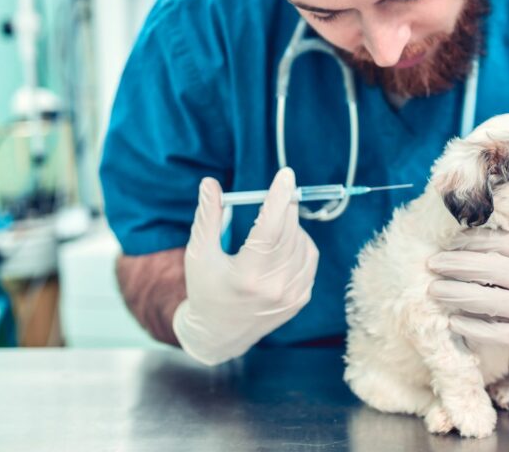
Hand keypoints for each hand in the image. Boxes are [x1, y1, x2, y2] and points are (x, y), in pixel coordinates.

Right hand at [173, 168, 318, 364]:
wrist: (218, 334)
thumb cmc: (205, 289)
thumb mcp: (198, 253)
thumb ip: (208, 217)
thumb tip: (210, 183)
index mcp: (247, 276)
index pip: (270, 228)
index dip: (278, 198)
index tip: (286, 175)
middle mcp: (274, 287)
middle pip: (289, 231)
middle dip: (283, 207)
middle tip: (275, 195)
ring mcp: (292, 295)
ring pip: (303, 242)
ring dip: (290, 225)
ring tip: (269, 229)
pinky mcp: (301, 299)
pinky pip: (310, 258)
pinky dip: (299, 243)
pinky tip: (282, 244)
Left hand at [427, 229, 508, 355]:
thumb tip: (488, 208)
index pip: (495, 242)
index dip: (466, 242)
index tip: (447, 241)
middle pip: (484, 269)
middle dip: (452, 266)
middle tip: (431, 264)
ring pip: (484, 301)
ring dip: (453, 294)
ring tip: (434, 289)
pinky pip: (495, 332)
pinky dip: (472, 327)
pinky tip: (454, 320)